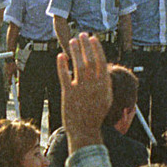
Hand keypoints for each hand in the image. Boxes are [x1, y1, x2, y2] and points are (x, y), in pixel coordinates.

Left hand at [55, 32, 113, 150]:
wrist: (85, 131)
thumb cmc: (95, 114)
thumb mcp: (106, 98)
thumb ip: (104, 83)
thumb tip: (103, 68)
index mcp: (104, 85)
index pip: (101, 62)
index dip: (96, 48)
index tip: (93, 38)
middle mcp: (94, 86)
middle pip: (90, 60)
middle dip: (86, 45)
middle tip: (81, 34)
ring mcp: (81, 90)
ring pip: (79, 65)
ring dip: (75, 51)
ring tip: (72, 41)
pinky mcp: (68, 94)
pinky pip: (65, 76)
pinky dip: (62, 65)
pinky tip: (61, 56)